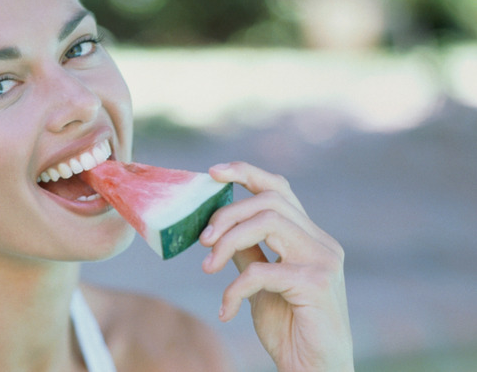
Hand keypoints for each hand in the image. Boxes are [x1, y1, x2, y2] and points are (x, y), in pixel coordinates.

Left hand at [199, 162, 353, 371]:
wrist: (315, 371)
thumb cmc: (290, 329)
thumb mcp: (260, 284)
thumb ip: (247, 254)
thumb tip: (218, 228)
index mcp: (310, 237)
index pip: (279, 189)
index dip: (246, 173)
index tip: (213, 173)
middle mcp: (322, 243)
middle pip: (270, 201)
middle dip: (227, 214)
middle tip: (203, 241)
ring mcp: (323, 261)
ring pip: (268, 223)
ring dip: (228, 241)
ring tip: (208, 267)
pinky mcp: (317, 284)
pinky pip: (262, 271)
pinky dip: (235, 288)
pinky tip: (226, 310)